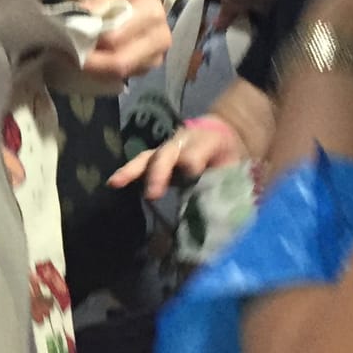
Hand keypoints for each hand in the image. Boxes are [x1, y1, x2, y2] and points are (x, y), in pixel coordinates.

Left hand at [68, 0, 170, 82]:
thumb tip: (89, 13)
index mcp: (152, 13)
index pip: (117, 38)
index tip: (67, 34)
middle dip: (89, 60)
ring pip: (118, 74)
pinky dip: (98, 71)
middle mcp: (160, 38)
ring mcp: (153, 57)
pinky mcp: (143, 68)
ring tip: (73, 53)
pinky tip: (87, 57)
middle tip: (64, 51)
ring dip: (92, 67)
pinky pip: (118, 78)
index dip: (90, 39)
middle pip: (121, 63)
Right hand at [110, 116, 248, 199]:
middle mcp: (185, 142)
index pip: (196, 152)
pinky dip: (128, 173)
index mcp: (210, 142)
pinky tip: (113, 183)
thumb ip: (230, 187)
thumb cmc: (231, 159)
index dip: (192, 163)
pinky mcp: (159, 158)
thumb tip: (219, 214)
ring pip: (150, 156)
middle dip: (159, 172)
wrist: (228, 137)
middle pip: (168, 153)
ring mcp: (170, 148)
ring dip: (133, 170)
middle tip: (153, 194)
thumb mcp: (238, 169)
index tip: (191, 176)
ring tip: (116, 183)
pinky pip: (142, 163)